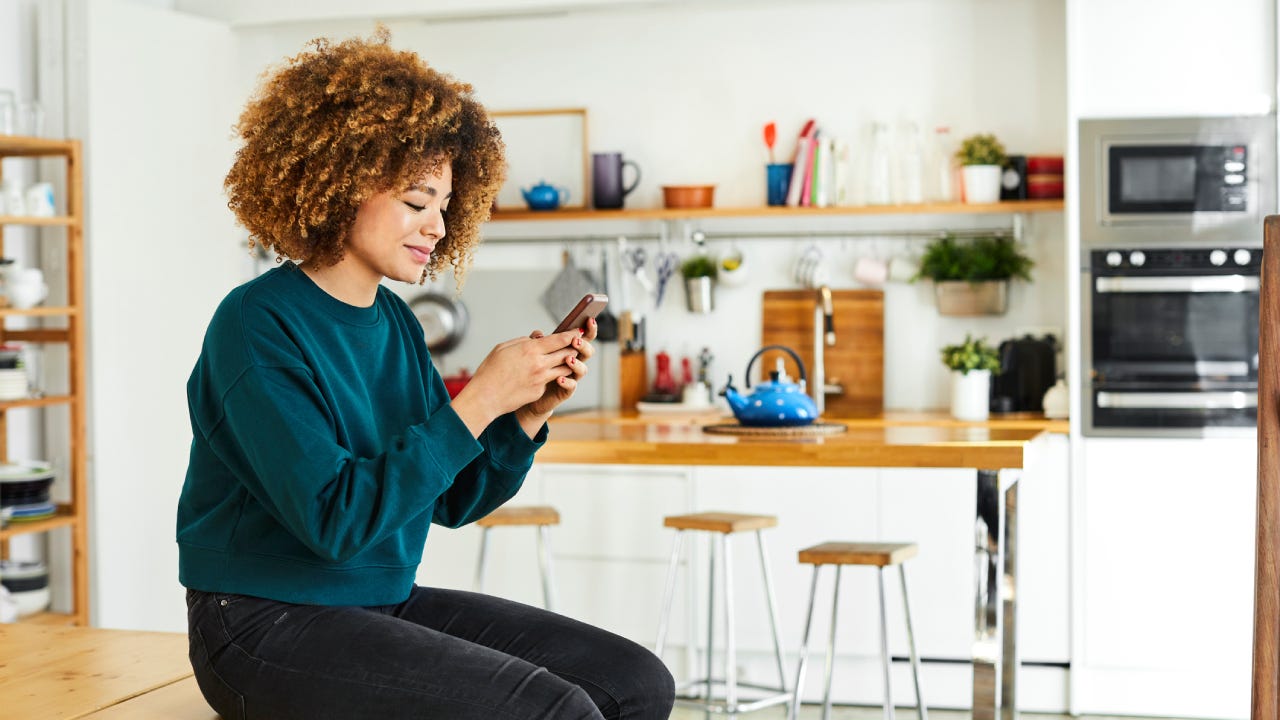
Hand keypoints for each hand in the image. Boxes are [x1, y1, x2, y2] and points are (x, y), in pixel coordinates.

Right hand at [450, 329, 581, 436]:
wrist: (486, 396)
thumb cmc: (491, 370)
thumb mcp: (503, 348)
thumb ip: (524, 341)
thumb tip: (538, 338)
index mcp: (530, 349)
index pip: (560, 339)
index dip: (572, 335)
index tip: (578, 332)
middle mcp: (540, 364)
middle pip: (567, 353)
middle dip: (573, 348)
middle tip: (576, 344)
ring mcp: (541, 379)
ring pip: (565, 368)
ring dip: (568, 363)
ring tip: (567, 358)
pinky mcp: (540, 391)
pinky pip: (551, 380)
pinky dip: (553, 375)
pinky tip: (549, 374)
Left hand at [519, 317, 596, 420]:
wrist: (527, 390)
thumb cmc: (532, 368)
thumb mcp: (534, 352)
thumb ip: (538, 342)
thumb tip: (538, 334)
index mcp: (569, 349)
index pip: (583, 337)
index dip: (589, 329)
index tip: (590, 320)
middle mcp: (574, 362)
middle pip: (587, 351)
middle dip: (584, 345)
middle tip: (576, 341)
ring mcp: (571, 376)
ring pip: (582, 369)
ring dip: (577, 363)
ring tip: (568, 359)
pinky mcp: (566, 390)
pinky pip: (571, 386)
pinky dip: (567, 382)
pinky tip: (559, 378)